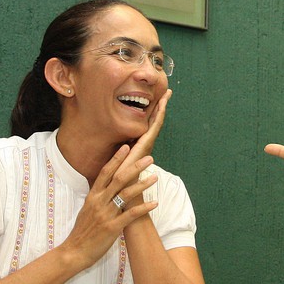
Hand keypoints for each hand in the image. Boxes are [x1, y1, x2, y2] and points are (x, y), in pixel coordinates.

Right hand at [59, 144, 158, 268]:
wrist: (74, 251)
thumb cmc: (83, 231)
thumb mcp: (87, 209)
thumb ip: (97, 197)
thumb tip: (106, 185)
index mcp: (93, 196)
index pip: (105, 172)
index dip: (116, 159)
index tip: (126, 147)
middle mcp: (99, 202)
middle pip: (118, 179)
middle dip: (134, 167)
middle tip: (149, 158)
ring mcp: (105, 214)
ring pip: (126, 194)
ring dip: (142, 184)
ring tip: (156, 177)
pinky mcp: (112, 227)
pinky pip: (130, 215)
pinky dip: (143, 208)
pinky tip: (155, 203)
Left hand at [117, 89, 170, 210]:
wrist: (122, 191)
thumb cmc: (118, 179)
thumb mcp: (117, 160)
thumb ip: (119, 152)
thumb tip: (115, 144)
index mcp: (139, 144)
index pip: (148, 123)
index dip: (153, 111)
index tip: (158, 98)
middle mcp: (145, 143)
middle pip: (155, 120)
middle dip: (161, 105)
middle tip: (169, 92)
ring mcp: (147, 144)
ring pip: (156, 122)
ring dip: (162, 108)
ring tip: (167, 95)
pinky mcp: (145, 146)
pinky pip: (153, 128)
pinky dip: (158, 117)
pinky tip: (161, 107)